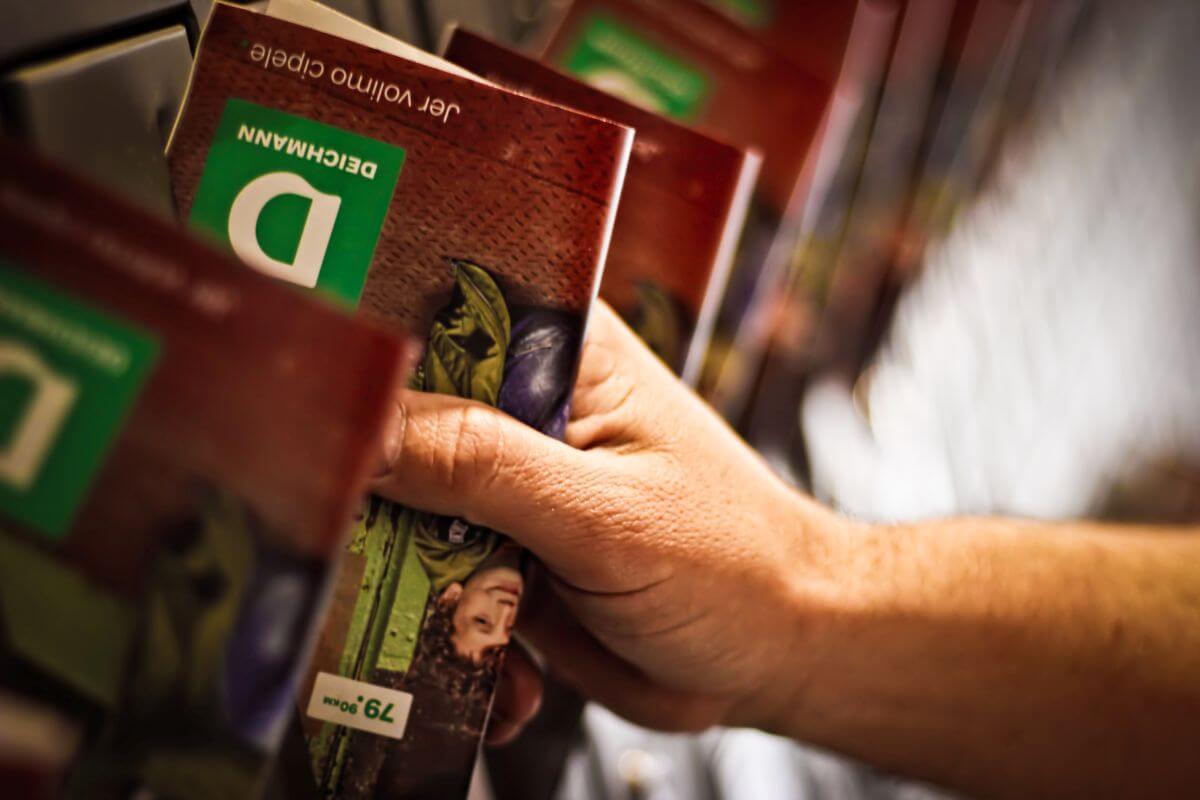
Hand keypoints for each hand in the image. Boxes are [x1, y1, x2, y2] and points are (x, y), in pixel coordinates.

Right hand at [371, 302, 838, 736]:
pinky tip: (506, 679)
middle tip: (365, 562)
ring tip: (470, 641)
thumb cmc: (735, 561)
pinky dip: (457, 638)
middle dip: (378, 506)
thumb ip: (484, 467)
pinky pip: (441, 586)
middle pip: (400, 430)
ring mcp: (515, 489)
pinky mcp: (510, 556)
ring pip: (409, 519)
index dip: (369, 364)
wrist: (779, 651)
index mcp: (564, 355)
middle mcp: (529, 411)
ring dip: (417, 591)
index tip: (316, 420)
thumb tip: (367, 430)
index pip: (436, 322)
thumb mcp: (605, 516)